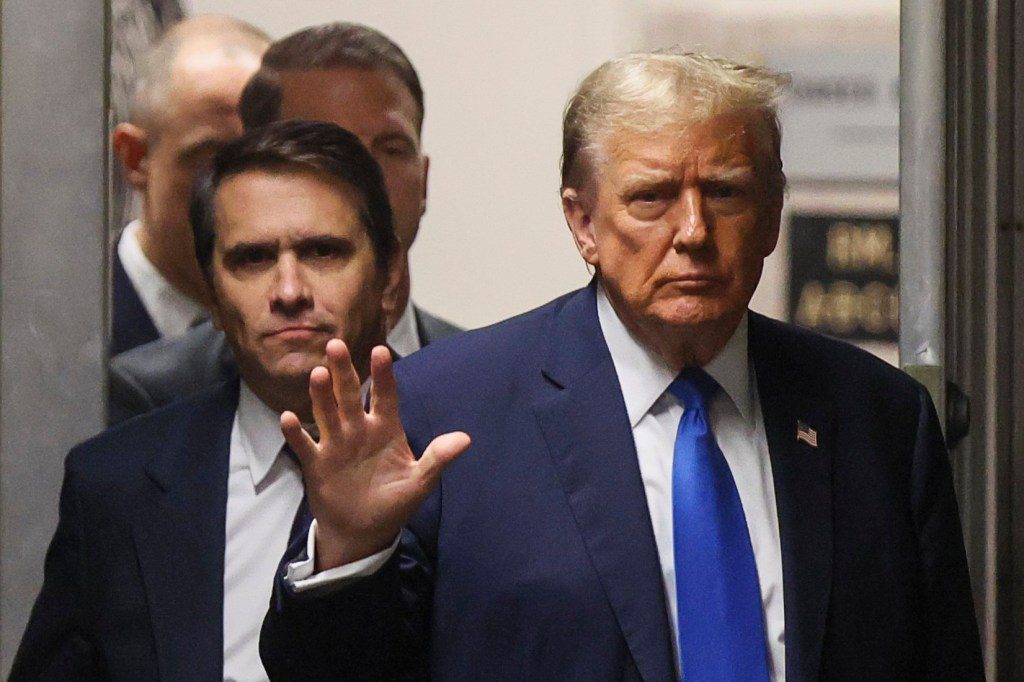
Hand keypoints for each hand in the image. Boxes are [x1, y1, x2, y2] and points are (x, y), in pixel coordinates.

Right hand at [281, 339, 470, 570]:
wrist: (363, 533)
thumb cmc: (394, 503)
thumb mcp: (419, 483)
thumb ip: (437, 458)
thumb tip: (465, 439)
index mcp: (386, 429)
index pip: (385, 395)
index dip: (383, 374)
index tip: (381, 351)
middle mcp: (359, 430)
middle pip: (350, 395)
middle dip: (344, 372)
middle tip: (336, 346)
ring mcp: (335, 444)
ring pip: (326, 413)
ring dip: (321, 395)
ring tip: (317, 375)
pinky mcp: (316, 464)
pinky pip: (304, 444)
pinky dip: (295, 433)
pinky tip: (288, 417)